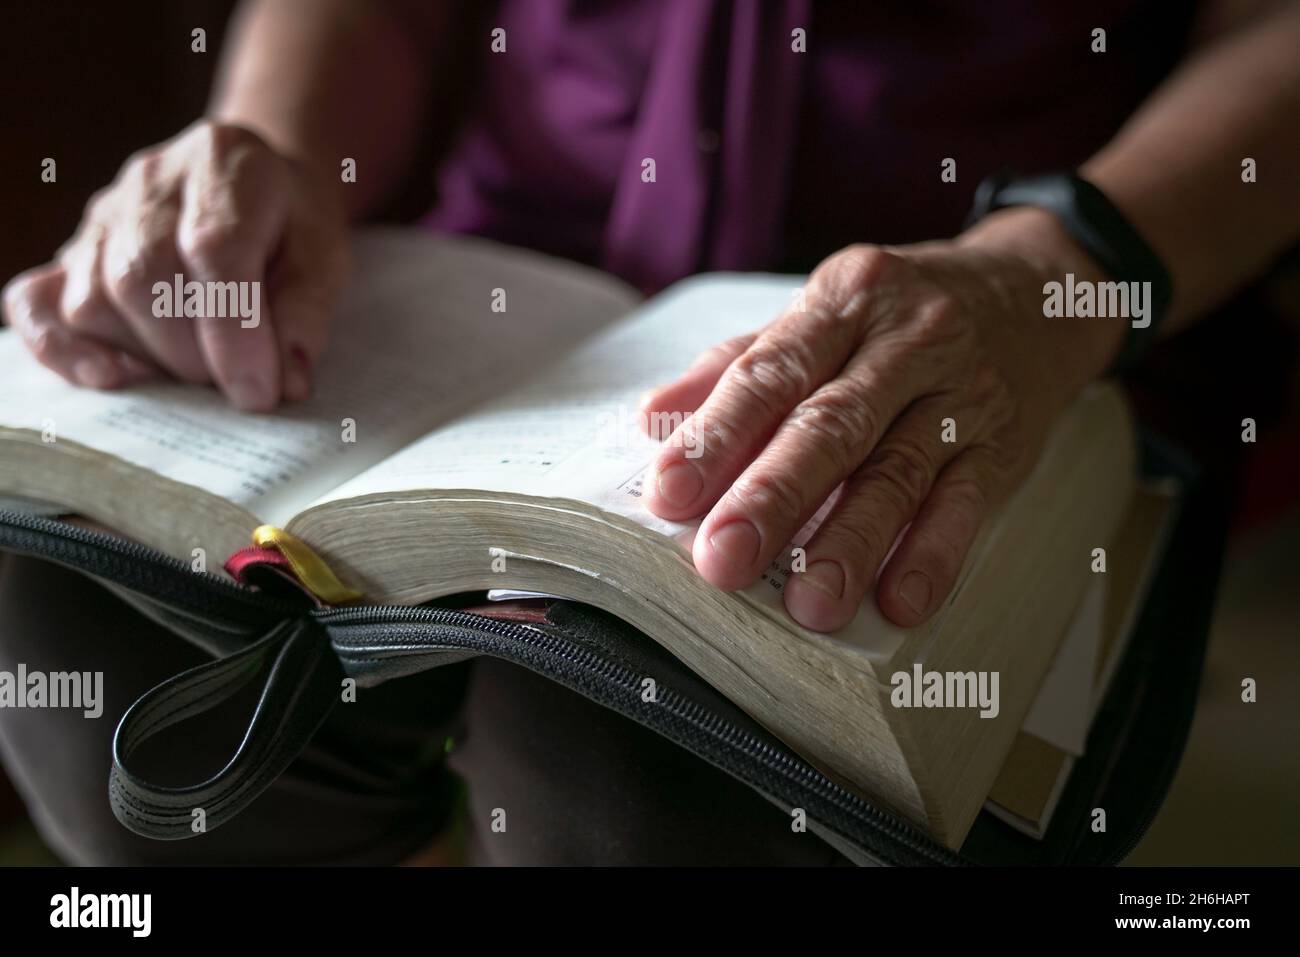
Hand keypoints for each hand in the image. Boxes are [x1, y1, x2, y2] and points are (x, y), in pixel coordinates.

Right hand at [3, 120, 349, 410]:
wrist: (255, 186)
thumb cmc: (293, 225)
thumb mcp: (326, 256)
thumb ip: (307, 311)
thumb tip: (287, 381)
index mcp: (225, 163)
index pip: (213, 251)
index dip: (234, 334)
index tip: (259, 393)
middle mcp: (152, 181)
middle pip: (143, 278)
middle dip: (194, 354)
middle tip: (235, 385)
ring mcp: (103, 215)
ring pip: (94, 298)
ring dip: (149, 357)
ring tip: (199, 372)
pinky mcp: (73, 252)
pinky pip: (37, 303)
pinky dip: (63, 349)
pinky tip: (111, 377)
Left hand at [640, 208, 1123, 630]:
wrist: (1036, 291)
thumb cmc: (901, 314)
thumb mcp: (824, 313)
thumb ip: (738, 365)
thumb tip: (653, 418)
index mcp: (843, 300)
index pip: (770, 371)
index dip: (716, 435)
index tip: (668, 492)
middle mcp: (905, 339)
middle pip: (831, 425)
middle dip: (773, 496)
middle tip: (724, 559)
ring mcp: (961, 392)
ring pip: (898, 472)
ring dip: (850, 543)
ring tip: (808, 603)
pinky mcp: (1005, 442)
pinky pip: (967, 502)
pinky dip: (934, 553)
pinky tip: (901, 601)